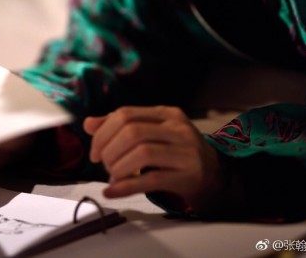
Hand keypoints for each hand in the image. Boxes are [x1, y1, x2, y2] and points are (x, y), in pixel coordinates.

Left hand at [84, 106, 224, 214]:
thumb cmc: (178, 153)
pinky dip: (126, 187)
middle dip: (109, 149)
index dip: (104, 131)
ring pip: (142, 152)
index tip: (95, 150)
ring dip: (118, 166)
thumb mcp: (154, 133)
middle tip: (103, 164)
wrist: (217, 176)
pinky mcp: (188, 176)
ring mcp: (185, 152)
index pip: (126, 114)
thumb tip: (88, 124)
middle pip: (132, 132)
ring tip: (112, 176)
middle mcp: (178, 129)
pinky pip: (151, 179)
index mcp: (167, 114)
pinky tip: (113, 191)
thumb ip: (122, 127)